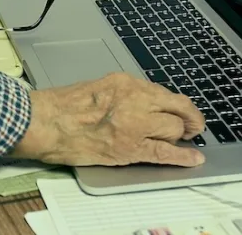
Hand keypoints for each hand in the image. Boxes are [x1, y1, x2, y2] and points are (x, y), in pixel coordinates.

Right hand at [10, 72, 205, 166]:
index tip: (183, 111)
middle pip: (176, 110)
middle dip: (185, 120)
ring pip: (174, 130)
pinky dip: (183, 157)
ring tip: (176, 141)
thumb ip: (125, 94)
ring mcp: (135, 125)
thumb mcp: (99, 87)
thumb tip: (144, 103)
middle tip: (191, 127)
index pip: (164, 93)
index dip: (178, 105)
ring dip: (175, 136)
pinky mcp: (130, 148)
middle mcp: (135, 100)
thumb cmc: (63, 105)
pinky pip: (165, 152)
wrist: (47, 123)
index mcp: (126, 83)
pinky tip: (194, 158)